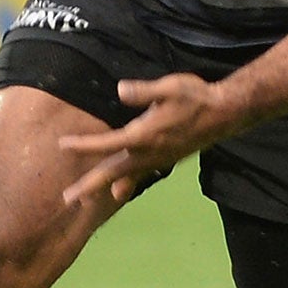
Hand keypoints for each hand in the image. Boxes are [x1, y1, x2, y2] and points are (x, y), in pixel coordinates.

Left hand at [56, 72, 233, 206]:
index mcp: (145, 135)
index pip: (108, 143)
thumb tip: (120, 90)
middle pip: (113, 172)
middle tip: (67, 199)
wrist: (225, 113)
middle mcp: (149, 152)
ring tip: (85, 200)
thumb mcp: (170, 87)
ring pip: (125, 177)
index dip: (84, 144)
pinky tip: (120, 191)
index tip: (63, 145)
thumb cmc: (197, 96)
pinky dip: (126, 184)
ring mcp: (158, 159)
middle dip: (89, 184)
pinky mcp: (165, 159)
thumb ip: (144, 91)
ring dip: (104, 188)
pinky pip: (140, 176)